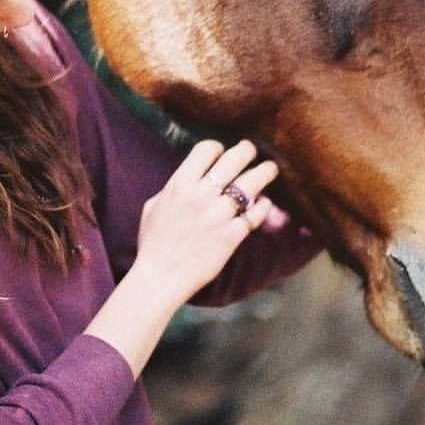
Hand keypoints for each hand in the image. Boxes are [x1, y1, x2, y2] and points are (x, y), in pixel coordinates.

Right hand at [135, 139, 277, 304]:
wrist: (160, 277)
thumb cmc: (154, 242)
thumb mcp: (154, 206)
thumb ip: (174, 187)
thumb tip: (192, 175)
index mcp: (179, 184)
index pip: (207, 149)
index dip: (218, 148)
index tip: (222, 153)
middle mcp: (201, 195)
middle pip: (234, 159)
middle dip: (247, 150)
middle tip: (252, 151)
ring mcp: (218, 215)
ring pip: (252, 182)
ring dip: (264, 172)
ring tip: (270, 169)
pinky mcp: (232, 235)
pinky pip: (256, 212)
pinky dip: (263, 206)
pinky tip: (262, 204)